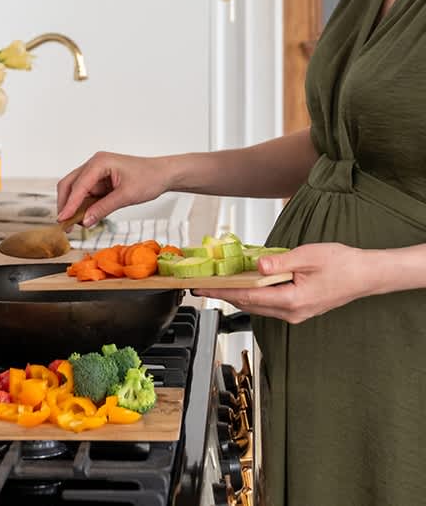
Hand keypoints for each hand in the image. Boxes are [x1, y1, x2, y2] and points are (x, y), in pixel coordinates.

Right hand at [56, 152, 168, 226]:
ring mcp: (96, 172)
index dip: (69, 204)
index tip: (62, 219)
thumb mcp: (126, 196)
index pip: (78, 185)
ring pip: (75, 189)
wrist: (163, 174)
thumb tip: (85, 221)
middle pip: (69, 184)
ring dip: (72, 206)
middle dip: (65, 204)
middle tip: (64, 224)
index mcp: (100, 162)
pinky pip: (85, 193)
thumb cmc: (149, 178)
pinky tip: (83, 217)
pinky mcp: (99, 180)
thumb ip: (104, 208)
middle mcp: (94, 164)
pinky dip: (82, 205)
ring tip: (73, 224)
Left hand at [193, 243, 372, 323]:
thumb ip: (279, 261)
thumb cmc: (343, 264)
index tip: (203, 288)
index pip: (247, 296)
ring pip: (257, 305)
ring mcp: (294, 314)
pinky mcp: (297, 309)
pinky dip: (253, 294)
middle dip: (224, 294)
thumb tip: (256, 265)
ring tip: (219, 283)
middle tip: (203, 284)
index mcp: (292, 300)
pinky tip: (245, 283)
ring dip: (237, 294)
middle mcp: (291, 312)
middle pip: (248, 304)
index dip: (221, 291)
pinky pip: (268, 303)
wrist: (366, 275)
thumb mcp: (308, 256)